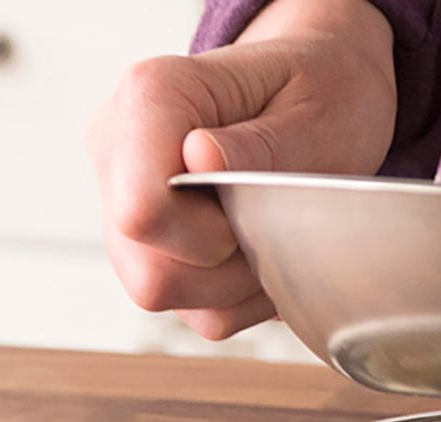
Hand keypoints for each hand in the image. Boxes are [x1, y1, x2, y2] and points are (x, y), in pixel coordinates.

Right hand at [86, 0, 395, 338]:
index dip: (211, 233)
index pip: (140, 209)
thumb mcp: (315, 107)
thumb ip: (260, 142)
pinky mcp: (148, 250)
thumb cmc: (319, 91)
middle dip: (229, 262)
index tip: (258, 202)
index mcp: (152, 95)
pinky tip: (266, 246)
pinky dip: (246, 293)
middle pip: (150, 269)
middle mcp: (119, 150)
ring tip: (274, 228)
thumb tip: (200, 158)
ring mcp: (122, 206)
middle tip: (276, 218)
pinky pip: (196, 310)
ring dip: (240, 281)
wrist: (321, 95)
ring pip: (165, 293)